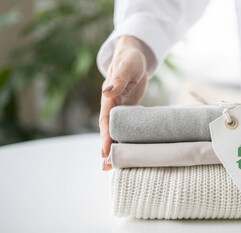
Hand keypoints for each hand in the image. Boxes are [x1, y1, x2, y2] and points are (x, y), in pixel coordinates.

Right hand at [99, 36, 148, 170]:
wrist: (135, 58)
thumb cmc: (130, 59)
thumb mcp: (126, 66)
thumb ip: (118, 78)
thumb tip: (108, 91)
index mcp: (109, 98)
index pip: (106, 120)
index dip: (105, 136)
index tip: (105, 151)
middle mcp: (113, 107)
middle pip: (109, 130)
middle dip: (108, 148)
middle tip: (108, 167)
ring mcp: (121, 110)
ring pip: (117, 131)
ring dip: (116, 147)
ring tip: (115, 166)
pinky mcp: (130, 111)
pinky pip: (127, 127)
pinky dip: (127, 139)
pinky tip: (130, 150)